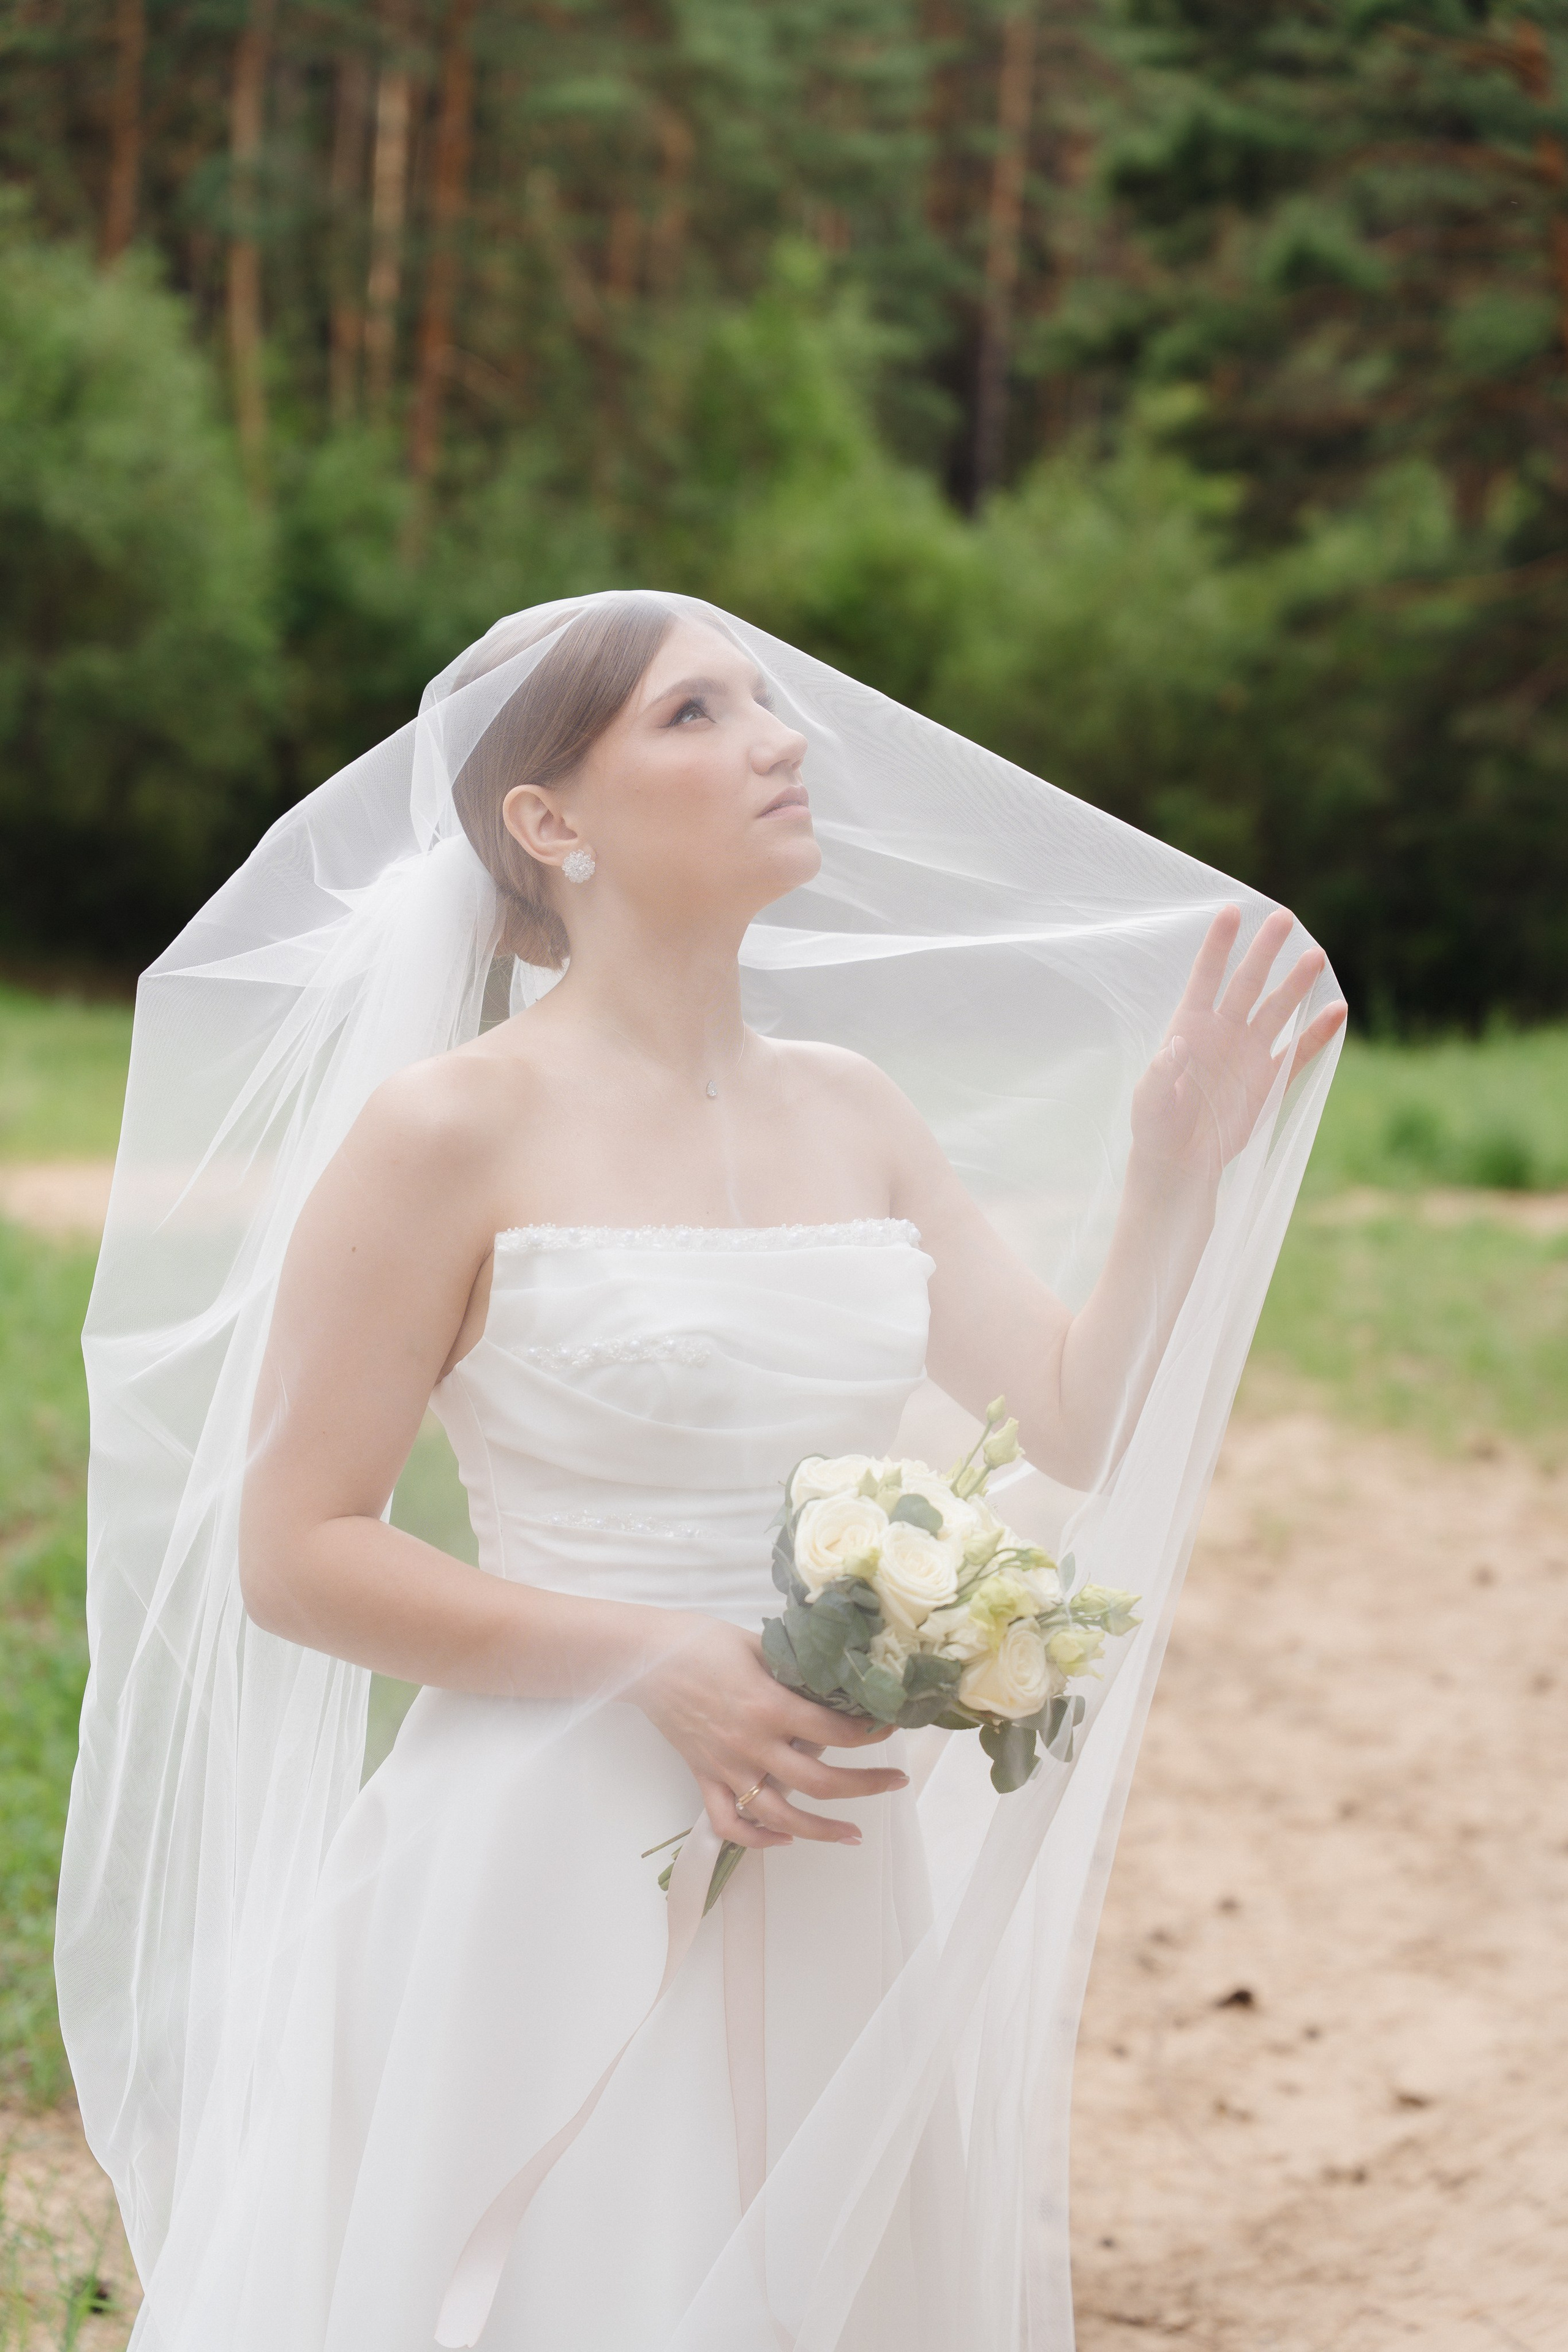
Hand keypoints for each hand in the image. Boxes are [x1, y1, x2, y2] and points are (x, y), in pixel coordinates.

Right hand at [629, 1613, 906, 1849]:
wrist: (644, 1658)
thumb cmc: (701, 1642)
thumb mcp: (758, 1644)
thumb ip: (796, 1669)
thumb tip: (837, 1681)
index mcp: (769, 1706)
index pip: (835, 1732)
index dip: (871, 1734)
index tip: (890, 1728)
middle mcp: (752, 1744)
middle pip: (820, 1783)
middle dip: (866, 1786)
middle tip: (896, 1782)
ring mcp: (727, 1767)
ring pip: (782, 1816)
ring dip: (822, 1831)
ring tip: (853, 1834)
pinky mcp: (704, 1778)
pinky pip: (730, 1823)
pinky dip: (758, 1838)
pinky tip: (784, 1838)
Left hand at [1130, 905, 1345, 1181]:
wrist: (1180, 1161)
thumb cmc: (1155, 1126)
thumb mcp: (1149, 1101)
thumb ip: (1163, 1073)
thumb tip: (1178, 1045)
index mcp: (1190, 1026)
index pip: (1205, 977)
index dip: (1218, 945)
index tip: (1230, 911)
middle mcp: (1223, 1031)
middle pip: (1247, 982)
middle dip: (1264, 951)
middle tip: (1283, 918)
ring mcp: (1249, 1053)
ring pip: (1277, 1009)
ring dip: (1296, 984)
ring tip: (1316, 956)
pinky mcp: (1270, 1080)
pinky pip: (1299, 1051)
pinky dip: (1318, 1033)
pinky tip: (1337, 1011)